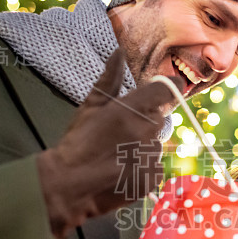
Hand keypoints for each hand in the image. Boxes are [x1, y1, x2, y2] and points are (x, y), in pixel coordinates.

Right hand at [37, 47, 183, 238]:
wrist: (69, 186)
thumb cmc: (77, 143)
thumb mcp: (90, 107)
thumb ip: (109, 80)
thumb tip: (119, 52)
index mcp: (130, 109)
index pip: (165, 89)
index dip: (167, 87)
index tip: (165, 89)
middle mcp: (145, 130)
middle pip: (158, 118)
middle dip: (144, 123)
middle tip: (120, 134)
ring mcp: (150, 155)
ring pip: (156, 143)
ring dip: (143, 146)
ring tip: (118, 155)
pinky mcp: (152, 177)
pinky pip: (156, 166)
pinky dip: (144, 168)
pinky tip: (124, 170)